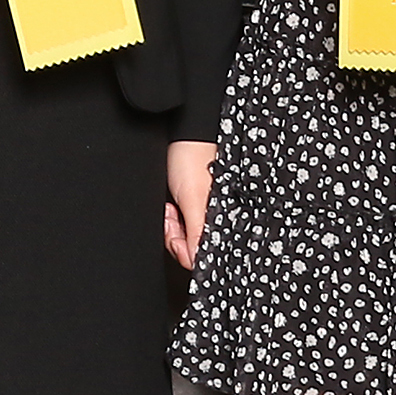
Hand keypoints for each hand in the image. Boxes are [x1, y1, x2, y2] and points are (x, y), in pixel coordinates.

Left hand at [164, 141, 218, 268]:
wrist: (183, 131)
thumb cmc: (191, 156)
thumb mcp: (192, 201)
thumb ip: (196, 235)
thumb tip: (197, 263)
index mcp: (224, 219)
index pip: (206, 255)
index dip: (185, 252)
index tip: (174, 238)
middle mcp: (219, 217)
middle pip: (195, 247)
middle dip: (176, 236)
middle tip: (170, 217)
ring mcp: (208, 211)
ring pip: (187, 236)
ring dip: (173, 226)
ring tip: (170, 207)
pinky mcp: (198, 204)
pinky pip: (183, 223)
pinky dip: (173, 218)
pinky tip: (171, 204)